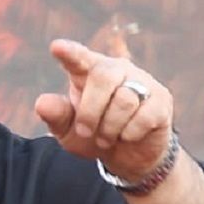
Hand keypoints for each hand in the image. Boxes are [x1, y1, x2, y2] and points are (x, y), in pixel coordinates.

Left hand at [34, 39, 172, 181]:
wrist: (128, 156)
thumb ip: (56, 116)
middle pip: (104, 76)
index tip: (56, 47)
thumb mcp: (69, 131)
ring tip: (106, 138)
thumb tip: (41, 104)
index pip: (79, 57)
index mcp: (89, 71)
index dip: (70, 53)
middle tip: (85, 131)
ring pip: (125, 99)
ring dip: (110, 128)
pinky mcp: (162, 101)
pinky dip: (130, 133)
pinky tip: (128, 136)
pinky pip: (144, 116)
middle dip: (91, 110)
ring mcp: (143, 82)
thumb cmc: (94, 136)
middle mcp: (118, 70)